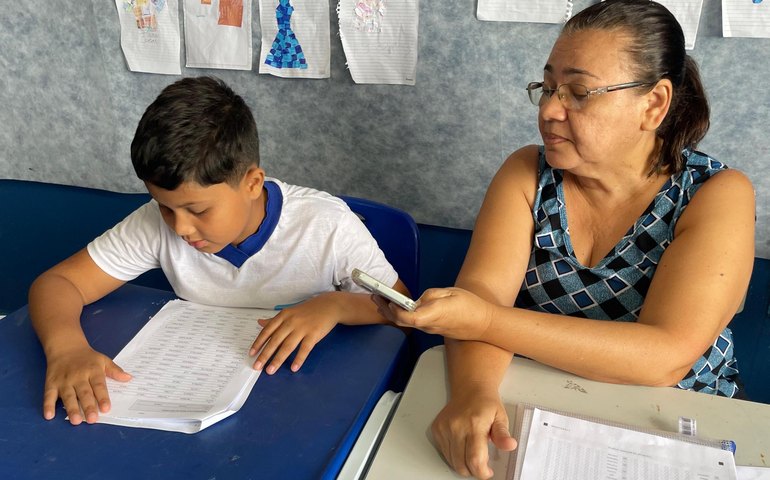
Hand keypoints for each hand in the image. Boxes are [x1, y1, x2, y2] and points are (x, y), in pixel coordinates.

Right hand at [42, 346, 130, 424]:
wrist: (65, 346)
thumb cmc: (87, 357)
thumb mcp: (103, 360)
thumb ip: (115, 371)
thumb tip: (129, 378)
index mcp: (93, 371)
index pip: (99, 385)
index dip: (102, 397)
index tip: (106, 408)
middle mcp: (78, 377)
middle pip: (84, 393)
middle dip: (88, 406)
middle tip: (92, 419)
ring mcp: (64, 381)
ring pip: (68, 396)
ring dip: (71, 408)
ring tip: (76, 420)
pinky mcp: (51, 383)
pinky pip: (48, 395)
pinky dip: (48, 405)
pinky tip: (49, 416)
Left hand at [249, 295, 338, 374]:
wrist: (329, 306)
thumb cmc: (308, 310)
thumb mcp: (289, 312)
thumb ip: (275, 320)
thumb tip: (259, 323)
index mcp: (283, 316)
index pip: (268, 330)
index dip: (259, 342)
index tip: (251, 354)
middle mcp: (291, 322)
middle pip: (275, 340)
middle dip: (265, 355)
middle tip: (257, 366)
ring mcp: (303, 328)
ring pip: (288, 346)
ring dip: (278, 359)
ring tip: (270, 370)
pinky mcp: (314, 334)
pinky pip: (305, 349)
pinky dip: (299, 359)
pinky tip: (293, 368)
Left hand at [373, 287, 495, 340]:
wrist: (484, 324)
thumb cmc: (470, 306)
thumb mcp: (450, 292)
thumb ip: (430, 295)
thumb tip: (416, 300)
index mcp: (434, 314)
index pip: (408, 317)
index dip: (394, 310)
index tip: (388, 299)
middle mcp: (429, 325)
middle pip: (401, 321)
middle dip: (386, 309)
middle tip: (375, 295)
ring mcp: (430, 329)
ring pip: (406, 323)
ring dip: (392, 312)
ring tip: (382, 299)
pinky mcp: (432, 329)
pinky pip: (414, 323)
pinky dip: (403, 315)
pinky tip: (398, 306)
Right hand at [431, 389, 516, 478]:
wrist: (470, 389)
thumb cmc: (486, 404)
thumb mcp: (501, 418)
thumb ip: (503, 435)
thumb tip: (510, 445)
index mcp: (474, 424)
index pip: (474, 459)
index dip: (481, 472)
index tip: (487, 473)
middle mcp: (456, 426)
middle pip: (461, 464)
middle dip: (472, 470)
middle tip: (481, 464)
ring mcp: (444, 428)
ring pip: (451, 460)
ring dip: (463, 464)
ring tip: (473, 452)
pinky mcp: (437, 429)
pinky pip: (444, 452)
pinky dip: (454, 455)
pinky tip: (462, 446)